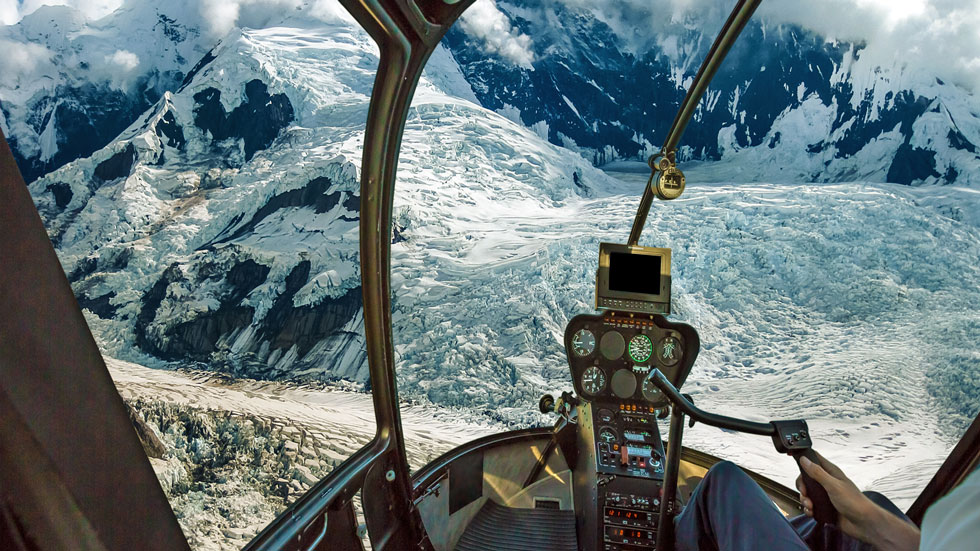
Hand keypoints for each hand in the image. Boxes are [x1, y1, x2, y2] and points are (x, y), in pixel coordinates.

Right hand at [797, 451, 919, 550]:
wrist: (864, 524)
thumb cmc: (855, 502)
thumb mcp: (834, 485)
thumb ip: (817, 473)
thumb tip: (804, 460)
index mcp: (830, 472)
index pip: (814, 458)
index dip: (803, 456)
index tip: (792, 456)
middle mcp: (827, 482)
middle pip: (806, 478)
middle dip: (802, 486)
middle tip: (805, 493)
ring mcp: (825, 495)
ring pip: (807, 493)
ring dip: (805, 500)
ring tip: (811, 506)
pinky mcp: (824, 507)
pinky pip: (810, 506)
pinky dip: (808, 509)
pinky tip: (813, 512)